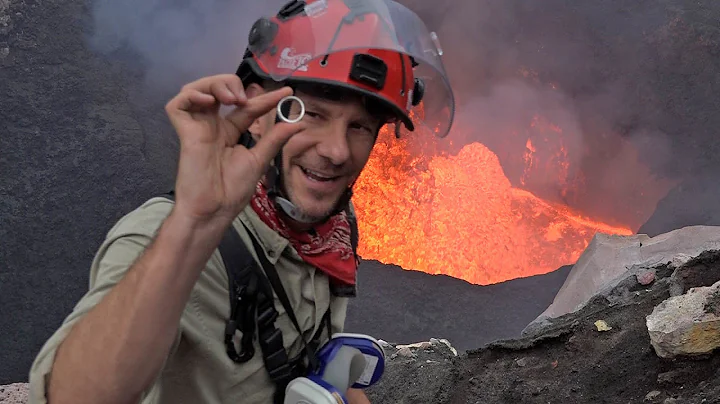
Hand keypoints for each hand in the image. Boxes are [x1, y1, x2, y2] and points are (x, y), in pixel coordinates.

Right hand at [164, 74, 304, 224]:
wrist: (215, 209)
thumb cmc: (233, 190)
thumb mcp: (259, 160)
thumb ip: (274, 139)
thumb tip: (297, 123)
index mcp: (230, 132)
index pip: (247, 107)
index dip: (265, 97)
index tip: (287, 92)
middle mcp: (212, 125)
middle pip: (217, 88)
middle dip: (231, 82)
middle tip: (245, 99)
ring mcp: (197, 127)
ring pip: (196, 89)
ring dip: (214, 84)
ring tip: (232, 98)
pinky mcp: (184, 132)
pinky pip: (177, 104)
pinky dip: (192, 95)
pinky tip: (209, 102)